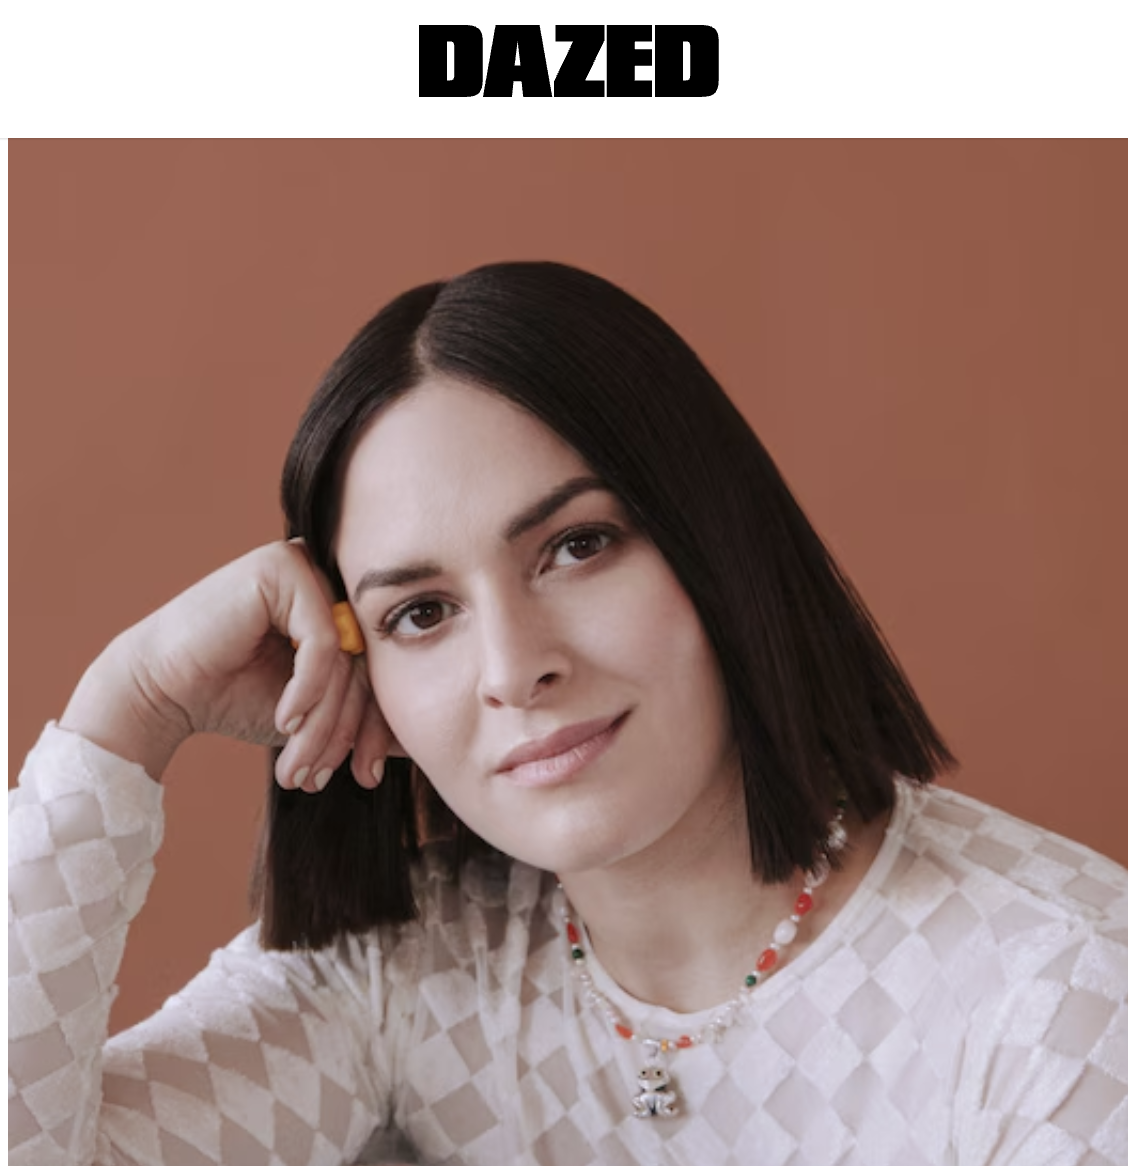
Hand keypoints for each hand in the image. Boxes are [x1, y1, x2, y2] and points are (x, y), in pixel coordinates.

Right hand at [61, 541, 397, 789]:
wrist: (160, 692)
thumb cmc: (233, 699)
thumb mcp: (313, 712)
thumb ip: (358, 710)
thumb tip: (417, 741)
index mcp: (339, 607)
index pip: (378, 667)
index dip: (375, 725)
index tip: (367, 774)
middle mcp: (327, 579)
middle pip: (367, 663)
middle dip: (348, 731)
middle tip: (326, 779)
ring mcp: (306, 566)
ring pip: (347, 658)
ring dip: (324, 722)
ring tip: (301, 766)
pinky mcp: (283, 566)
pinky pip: (323, 641)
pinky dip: (308, 689)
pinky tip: (284, 719)